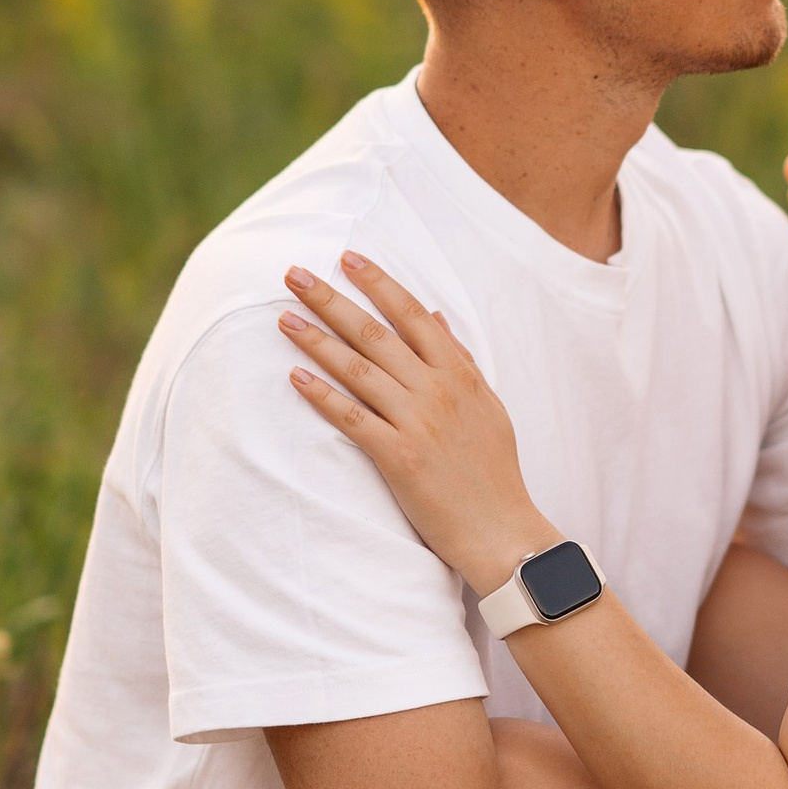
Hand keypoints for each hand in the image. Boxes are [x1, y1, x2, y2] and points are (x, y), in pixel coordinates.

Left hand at [281, 257, 547, 595]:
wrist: (502, 531)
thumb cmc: (494, 470)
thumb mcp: (487, 405)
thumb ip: (459, 359)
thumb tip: (435, 316)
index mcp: (459, 373)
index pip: (411, 313)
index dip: (377, 282)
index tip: (346, 258)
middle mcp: (437, 390)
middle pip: (374, 333)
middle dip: (331, 300)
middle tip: (294, 274)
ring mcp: (418, 422)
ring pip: (357, 370)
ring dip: (316, 341)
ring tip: (285, 319)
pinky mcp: (399, 458)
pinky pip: (353, 418)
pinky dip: (323, 396)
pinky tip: (296, 377)